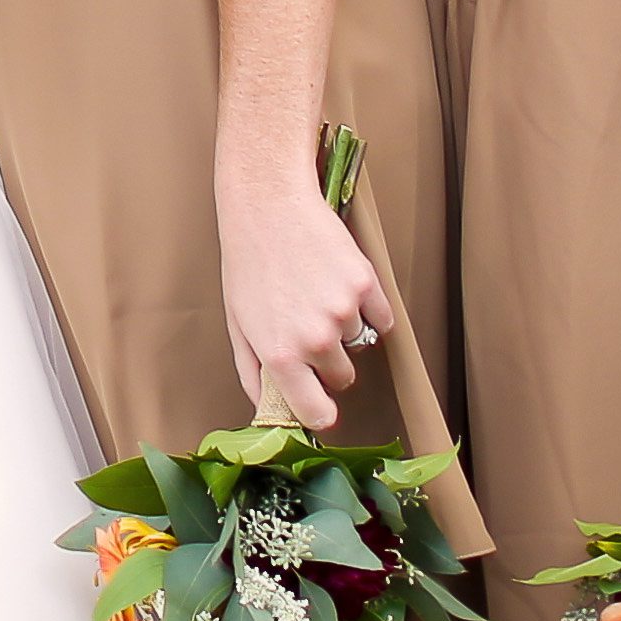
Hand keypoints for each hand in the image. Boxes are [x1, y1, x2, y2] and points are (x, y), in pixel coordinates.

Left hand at [218, 167, 380, 431]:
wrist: (268, 206)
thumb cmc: (247, 264)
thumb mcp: (238, 324)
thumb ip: (252, 372)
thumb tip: (264, 406)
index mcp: (281, 355)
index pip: (317, 413)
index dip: (320, 412)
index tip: (320, 404)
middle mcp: (315, 339)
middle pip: (342, 377)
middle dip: (329, 362)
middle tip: (307, 327)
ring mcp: (344, 311)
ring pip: (359, 343)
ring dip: (345, 328)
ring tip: (316, 294)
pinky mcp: (366, 283)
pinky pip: (382, 319)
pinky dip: (370, 310)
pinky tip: (342, 287)